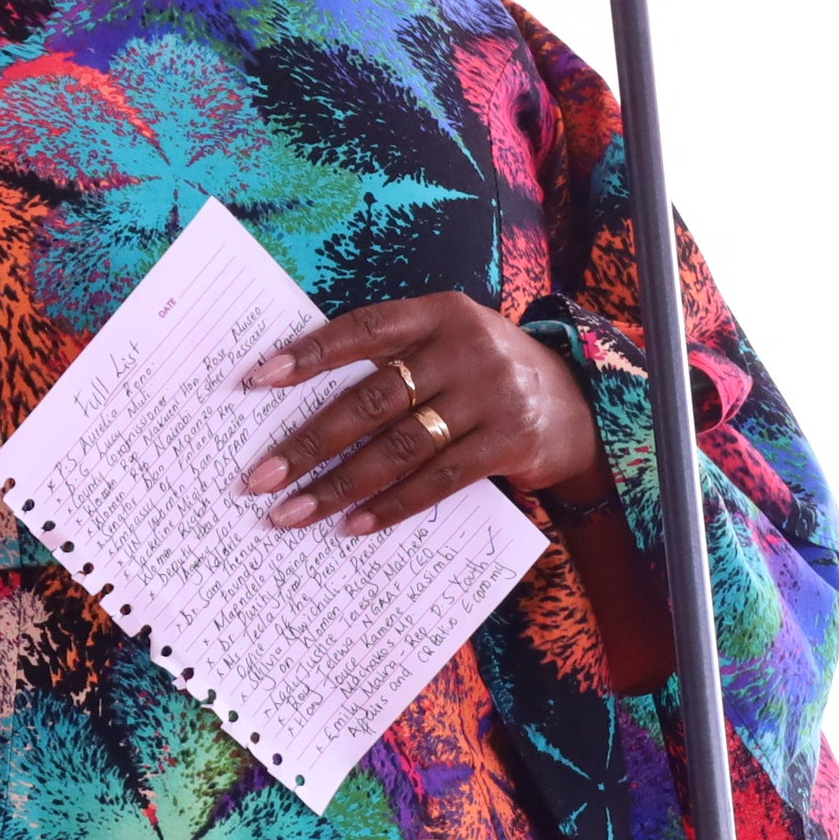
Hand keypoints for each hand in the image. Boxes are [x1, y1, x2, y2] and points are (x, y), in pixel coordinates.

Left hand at [238, 294, 603, 535]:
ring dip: (339, 486)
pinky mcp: (511, 441)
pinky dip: (390, 506)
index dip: (309, 353)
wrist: (580, 403)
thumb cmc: (482, 375)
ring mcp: (491, 395)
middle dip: (309, 443)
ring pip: (399, 447)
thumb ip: (390, 361)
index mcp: (437, 314)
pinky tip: (352, 525)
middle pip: (371, 399)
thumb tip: (298, 404)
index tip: (258, 380)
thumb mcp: (445, 346)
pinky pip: (438, 480)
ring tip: (293, 512)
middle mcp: (464, 348)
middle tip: (261, 476)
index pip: (362, 329)